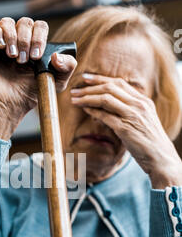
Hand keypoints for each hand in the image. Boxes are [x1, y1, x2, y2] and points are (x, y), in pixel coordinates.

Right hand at [0, 17, 76, 139]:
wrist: (9, 103)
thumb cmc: (30, 93)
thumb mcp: (58, 82)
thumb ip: (68, 66)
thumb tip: (57, 55)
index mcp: (35, 44)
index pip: (40, 26)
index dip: (39, 37)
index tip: (36, 56)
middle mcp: (20, 39)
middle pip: (25, 22)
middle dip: (26, 40)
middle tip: (23, 60)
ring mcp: (3, 41)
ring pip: (7, 22)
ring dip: (11, 37)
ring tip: (12, 57)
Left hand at [70, 73, 181, 187]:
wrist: (161, 158)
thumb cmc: (149, 141)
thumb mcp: (143, 120)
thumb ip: (129, 110)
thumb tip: (108, 106)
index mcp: (143, 101)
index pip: (119, 83)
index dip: (100, 79)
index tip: (86, 78)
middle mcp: (139, 105)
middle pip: (110, 88)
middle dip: (89, 87)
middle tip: (75, 90)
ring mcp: (132, 116)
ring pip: (106, 99)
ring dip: (87, 98)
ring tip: (75, 99)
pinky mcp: (125, 129)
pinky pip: (105, 116)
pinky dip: (93, 111)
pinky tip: (85, 110)